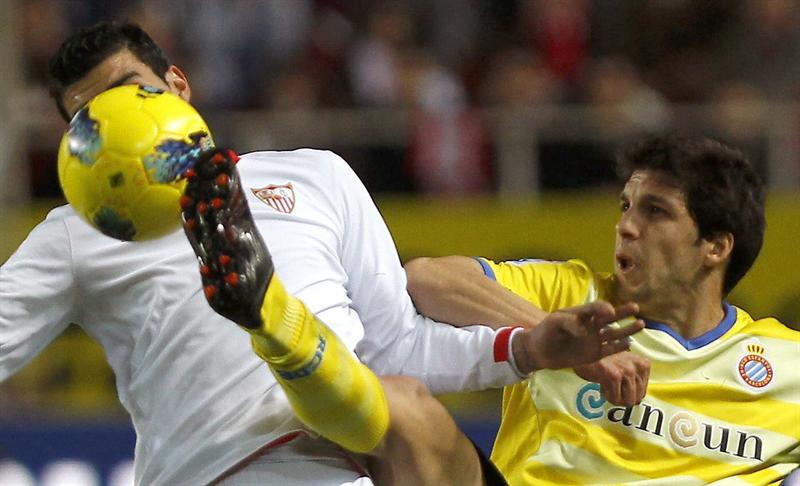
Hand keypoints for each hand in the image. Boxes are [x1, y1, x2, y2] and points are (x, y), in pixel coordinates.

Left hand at [512, 301, 643, 373]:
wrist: (539, 351)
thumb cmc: (545, 332)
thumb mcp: (554, 322)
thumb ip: (569, 322)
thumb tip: (585, 330)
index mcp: (582, 314)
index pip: (596, 308)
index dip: (603, 308)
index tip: (609, 311)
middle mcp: (591, 325)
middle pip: (610, 317)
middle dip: (623, 312)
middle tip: (636, 307)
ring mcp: (594, 340)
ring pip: (614, 333)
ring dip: (627, 329)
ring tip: (641, 324)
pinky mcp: (594, 355)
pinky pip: (610, 350)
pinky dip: (620, 347)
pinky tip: (630, 343)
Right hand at [574, 352, 649, 405]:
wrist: (584, 350)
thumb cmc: (603, 360)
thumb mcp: (625, 365)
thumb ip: (634, 379)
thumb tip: (636, 400)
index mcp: (643, 364)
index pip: (643, 392)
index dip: (628, 394)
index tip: (618, 387)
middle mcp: (638, 366)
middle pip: (636, 398)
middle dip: (622, 398)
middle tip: (611, 389)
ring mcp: (627, 370)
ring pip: (627, 401)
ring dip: (614, 398)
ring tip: (606, 387)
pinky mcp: (615, 376)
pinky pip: (615, 399)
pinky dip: (607, 396)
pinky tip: (602, 385)